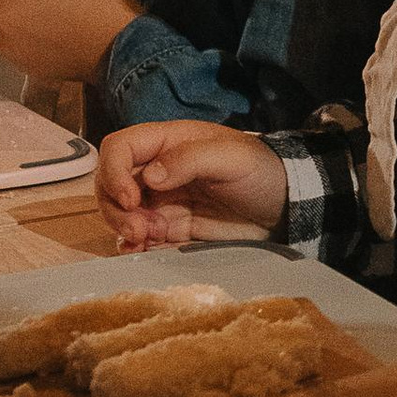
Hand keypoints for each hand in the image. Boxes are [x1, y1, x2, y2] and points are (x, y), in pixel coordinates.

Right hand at [98, 116, 285, 247]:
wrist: (285, 207)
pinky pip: (141, 239)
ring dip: (125, 230)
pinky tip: (147, 253)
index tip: (130, 199)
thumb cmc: (261, 171)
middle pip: (111, 185)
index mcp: (167, 143)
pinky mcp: (172, 229)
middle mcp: (157, 171)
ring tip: (146, 242)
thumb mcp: (232, 158)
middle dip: (116, 209)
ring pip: (121, 215)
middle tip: (139, 231)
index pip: (119, 148)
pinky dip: (136, 248)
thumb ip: (190, 159)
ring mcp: (162, 202)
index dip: (114, 172)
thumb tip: (150, 177)